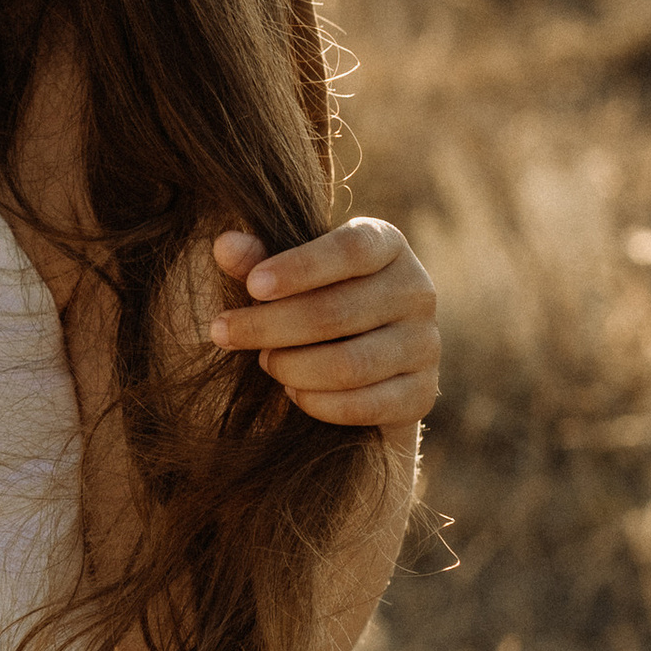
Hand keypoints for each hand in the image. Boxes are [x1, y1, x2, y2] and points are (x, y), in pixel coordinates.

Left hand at [204, 218, 439, 429]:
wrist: (363, 364)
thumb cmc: (315, 300)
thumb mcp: (288, 275)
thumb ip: (257, 260)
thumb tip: (224, 245)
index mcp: (387, 245)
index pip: (350, 250)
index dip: (299, 268)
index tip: (252, 287)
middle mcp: (418, 290)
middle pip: (337, 312)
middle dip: (269, 326)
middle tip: (225, 332)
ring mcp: (426, 344)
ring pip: (349, 364)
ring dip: (291, 367)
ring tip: (264, 362)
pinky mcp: (421, 393)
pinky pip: (363, 406)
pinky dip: (317, 403)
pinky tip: (292, 392)